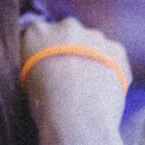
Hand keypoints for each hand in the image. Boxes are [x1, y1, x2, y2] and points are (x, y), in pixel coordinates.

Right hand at [16, 12, 131, 134]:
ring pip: (93, 44)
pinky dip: (111, 68)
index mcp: (37, 32)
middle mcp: (66, 26)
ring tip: (90, 87)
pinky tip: (104, 89)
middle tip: (70, 77)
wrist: (78, 118)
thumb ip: (37, 65)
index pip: (38, 35)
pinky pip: (113, 57)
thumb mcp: (27, 82)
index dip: (43, 52)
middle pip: (68, 34)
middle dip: (70, 50)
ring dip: (92, 59)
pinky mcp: (117, 49)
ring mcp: (94, 36)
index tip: (47, 67)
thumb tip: (46, 70)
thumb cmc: (45, 105)